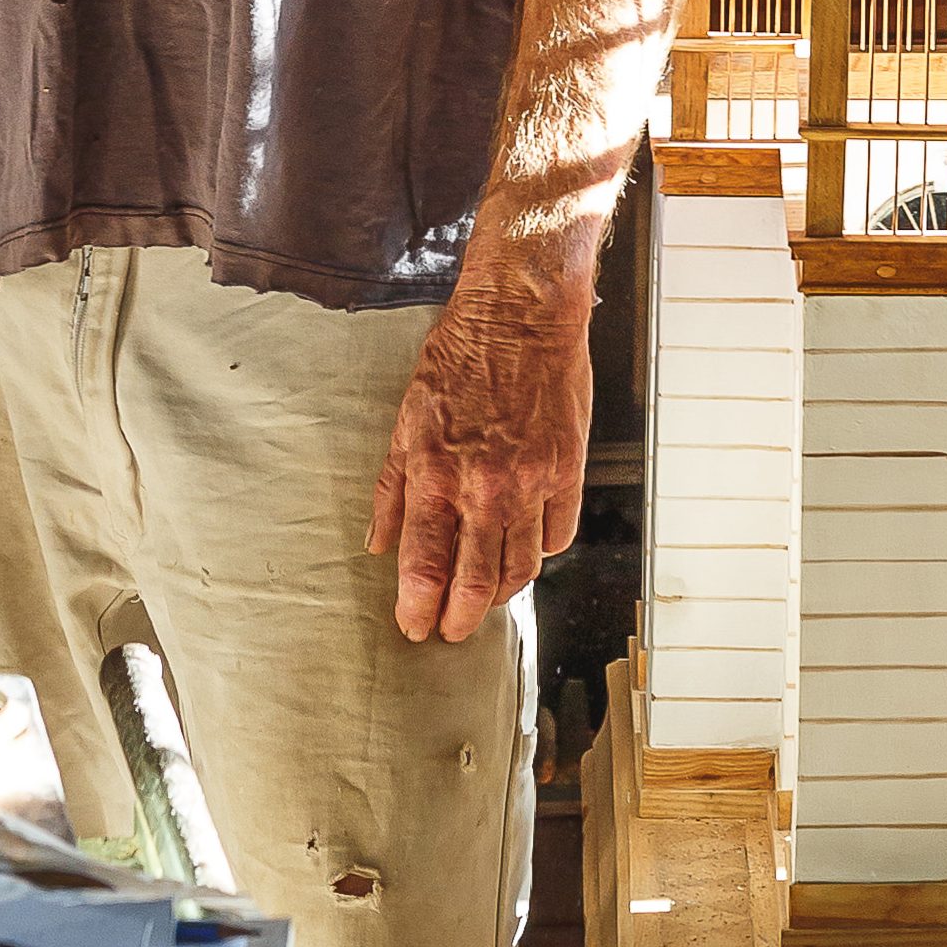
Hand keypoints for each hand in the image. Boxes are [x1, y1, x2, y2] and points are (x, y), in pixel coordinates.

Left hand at [368, 267, 592, 644]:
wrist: (521, 315)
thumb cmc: (461, 359)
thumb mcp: (407, 421)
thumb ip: (392, 489)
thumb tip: (379, 544)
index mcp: (436, 477)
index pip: (424, 569)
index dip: (418, 610)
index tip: (415, 627)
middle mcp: (486, 488)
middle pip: (476, 583)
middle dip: (461, 619)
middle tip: (453, 630)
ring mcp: (532, 481)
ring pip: (522, 567)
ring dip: (503, 593)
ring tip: (489, 597)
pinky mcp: (568, 468)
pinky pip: (559, 533)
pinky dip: (542, 550)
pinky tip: (528, 547)